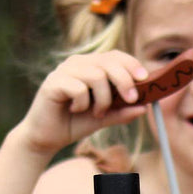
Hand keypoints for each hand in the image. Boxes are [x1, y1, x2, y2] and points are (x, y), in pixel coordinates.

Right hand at [17, 51, 149, 156]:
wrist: (47, 137)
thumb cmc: (75, 123)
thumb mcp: (104, 117)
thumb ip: (122, 111)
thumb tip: (145, 107)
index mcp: (91, 65)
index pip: (115, 56)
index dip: (131, 64)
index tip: (145, 78)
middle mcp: (77, 63)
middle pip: (108, 62)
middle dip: (124, 81)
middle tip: (131, 99)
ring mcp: (64, 70)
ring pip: (96, 75)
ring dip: (103, 99)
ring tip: (97, 113)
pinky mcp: (53, 82)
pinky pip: (79, 88)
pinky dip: (83, 103)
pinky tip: (75, 110)